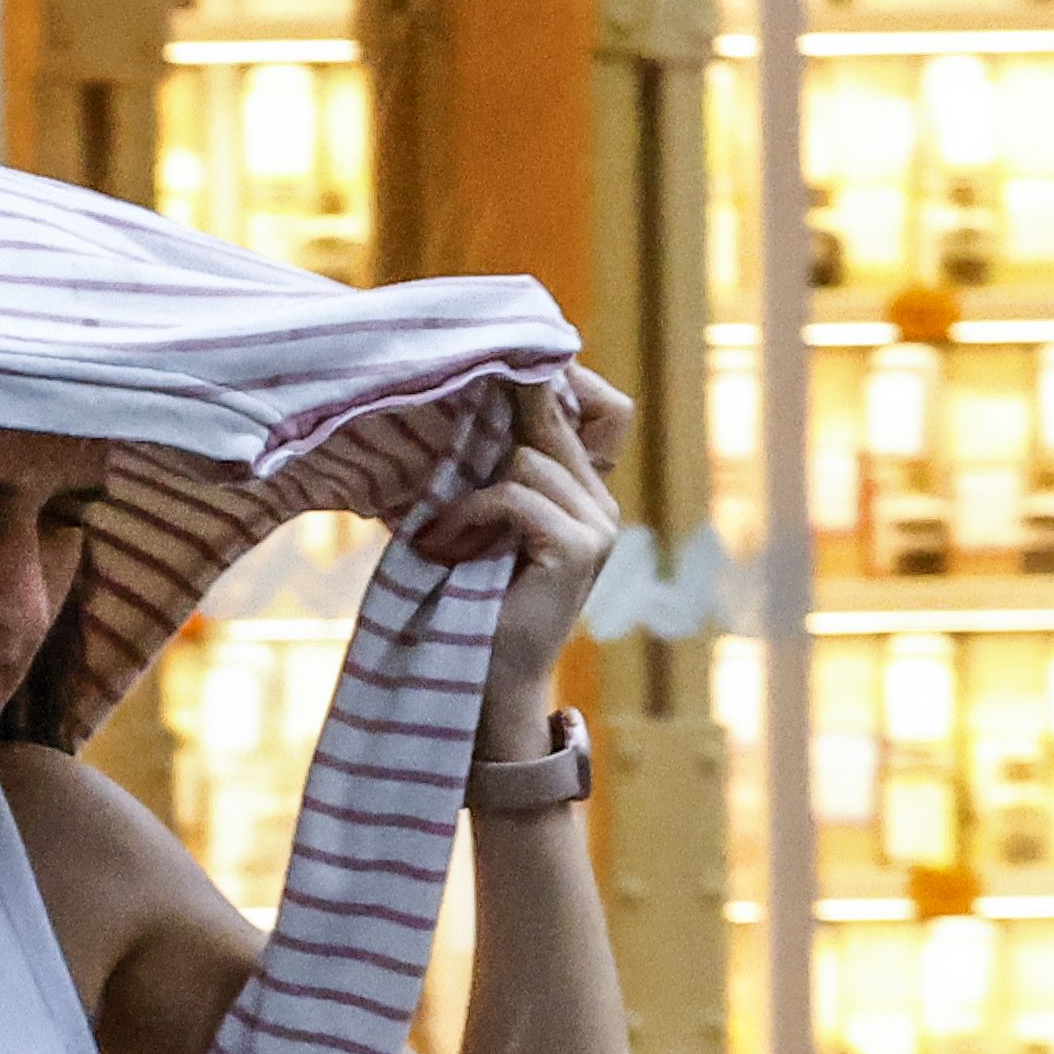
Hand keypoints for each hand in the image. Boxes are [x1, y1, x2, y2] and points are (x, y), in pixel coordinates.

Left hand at [412, 368, 639, 725]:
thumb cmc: (468, 594)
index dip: (568, 380)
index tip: (509, 373)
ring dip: (472, 493)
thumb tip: (476, 387)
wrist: (485, 680)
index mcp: (586, 493)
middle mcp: (602, 506)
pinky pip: (516, 494)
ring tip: (445, 535)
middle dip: (497, 425)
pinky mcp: (578, 547)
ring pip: (527, 457)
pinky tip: (448, 546)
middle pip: (553, 420)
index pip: (607, 407)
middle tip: (452, 471)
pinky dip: (471, 516)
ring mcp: (598, 526)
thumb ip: (495, 460)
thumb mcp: (482, 511)